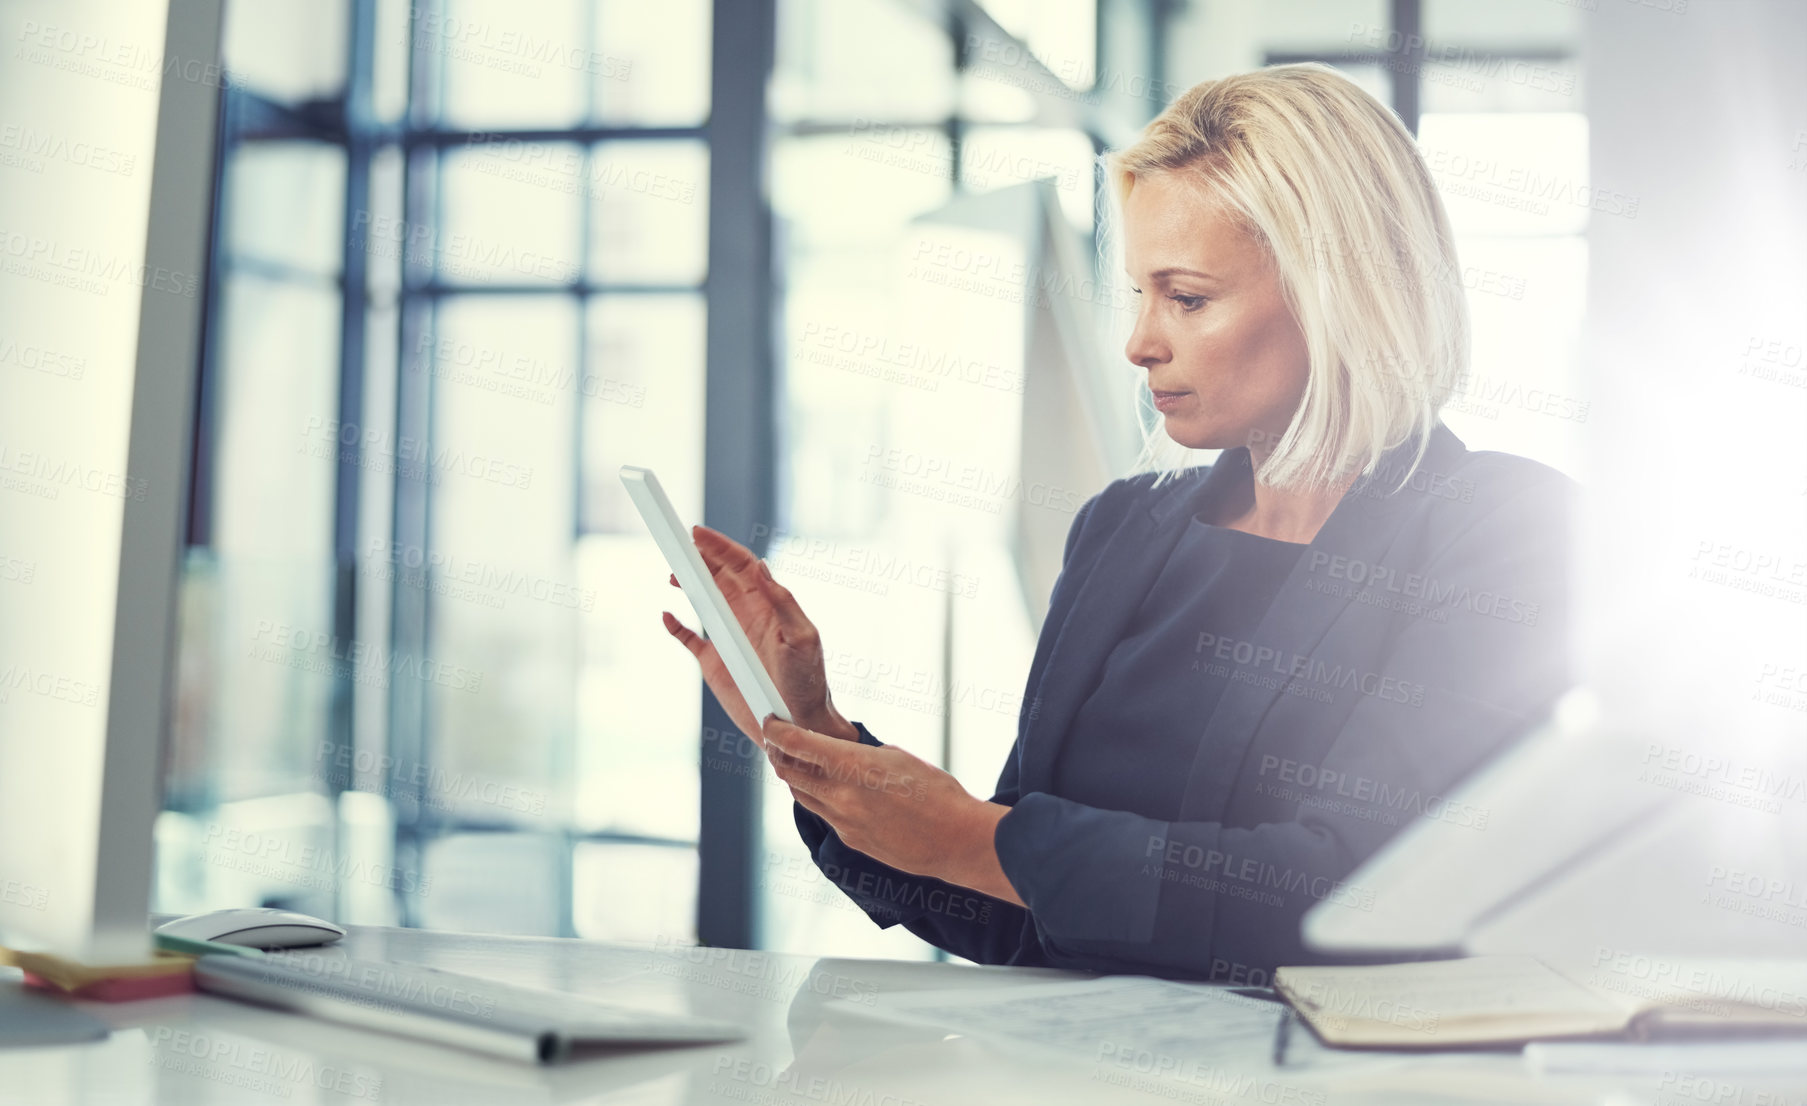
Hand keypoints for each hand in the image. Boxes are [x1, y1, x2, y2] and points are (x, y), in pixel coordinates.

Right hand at [661, 525, 859, 747]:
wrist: (797, 725)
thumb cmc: (808, 682)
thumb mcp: (803, 640)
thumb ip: (783, 603)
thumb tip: (760, 567)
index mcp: (767, 604)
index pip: (741, 565)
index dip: (720, 546)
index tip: (697, 533)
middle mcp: (746, 614)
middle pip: (718, 574)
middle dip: (699, 556)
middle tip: (678, 543)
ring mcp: (728, 636)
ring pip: (702, 599)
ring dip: (687, 583)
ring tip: (672, 573)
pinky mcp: (714, 661)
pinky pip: (689, 638)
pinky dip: (676, 626)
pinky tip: (667, 615)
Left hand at [761, 716, 1024, 907]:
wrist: (956, 840)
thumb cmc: (938, 793)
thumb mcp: (898, 757)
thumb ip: (862, 755)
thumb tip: (844, 753)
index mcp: (855, 766)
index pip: (798, 745)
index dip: (777, 731)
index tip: (771, 722)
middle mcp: (841, 796)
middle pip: (789, 773)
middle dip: (778, 754)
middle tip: (778, 742)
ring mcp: (843, 822)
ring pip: (802, 796)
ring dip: (796, 778)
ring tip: (801, 763)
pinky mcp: (850, 841)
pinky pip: (824, 815)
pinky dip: (820, 799)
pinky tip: (832, 790)